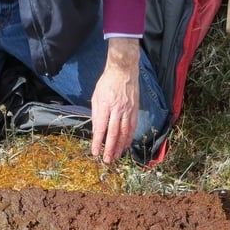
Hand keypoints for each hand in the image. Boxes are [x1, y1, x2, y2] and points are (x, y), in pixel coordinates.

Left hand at [90, 37, 139, 162]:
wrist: (123, 70)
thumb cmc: (107, 83)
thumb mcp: (96, 97)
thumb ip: (96, 114)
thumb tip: (96, 131)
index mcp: (105, 105)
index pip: (101, 128)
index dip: (98, 142)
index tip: (95, 152)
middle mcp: (117, 109)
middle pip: (113, 133)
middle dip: (110, 148)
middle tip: (107, 160)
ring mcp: (128, 110)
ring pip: (124, 132)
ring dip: (120, 146)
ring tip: (116, 156)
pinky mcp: (135, 109)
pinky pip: (132, 126)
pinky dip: (129, 137)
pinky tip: (126, 145)